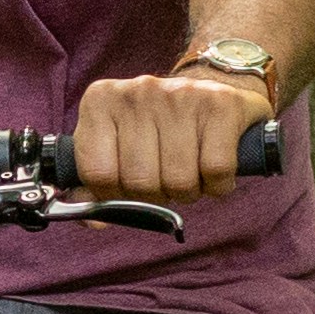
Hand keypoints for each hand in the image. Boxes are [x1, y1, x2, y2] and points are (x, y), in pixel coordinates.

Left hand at [67, 63, 273, 210]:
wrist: (210, 93)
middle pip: (140, 182)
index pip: (97, 174)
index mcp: (100, 101)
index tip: (129, 188)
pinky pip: (216, 170)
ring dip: (188, 192)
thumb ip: (96, 184)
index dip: (115, 195)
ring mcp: (180, 94)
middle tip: (164, 181)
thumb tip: (95, 221)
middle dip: (155, 197)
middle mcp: (138, 91)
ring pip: (179, 181)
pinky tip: (212, 172)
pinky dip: (217, 185)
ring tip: (190, 173)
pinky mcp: (219, 104)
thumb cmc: (157, 129)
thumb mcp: (116, 146)